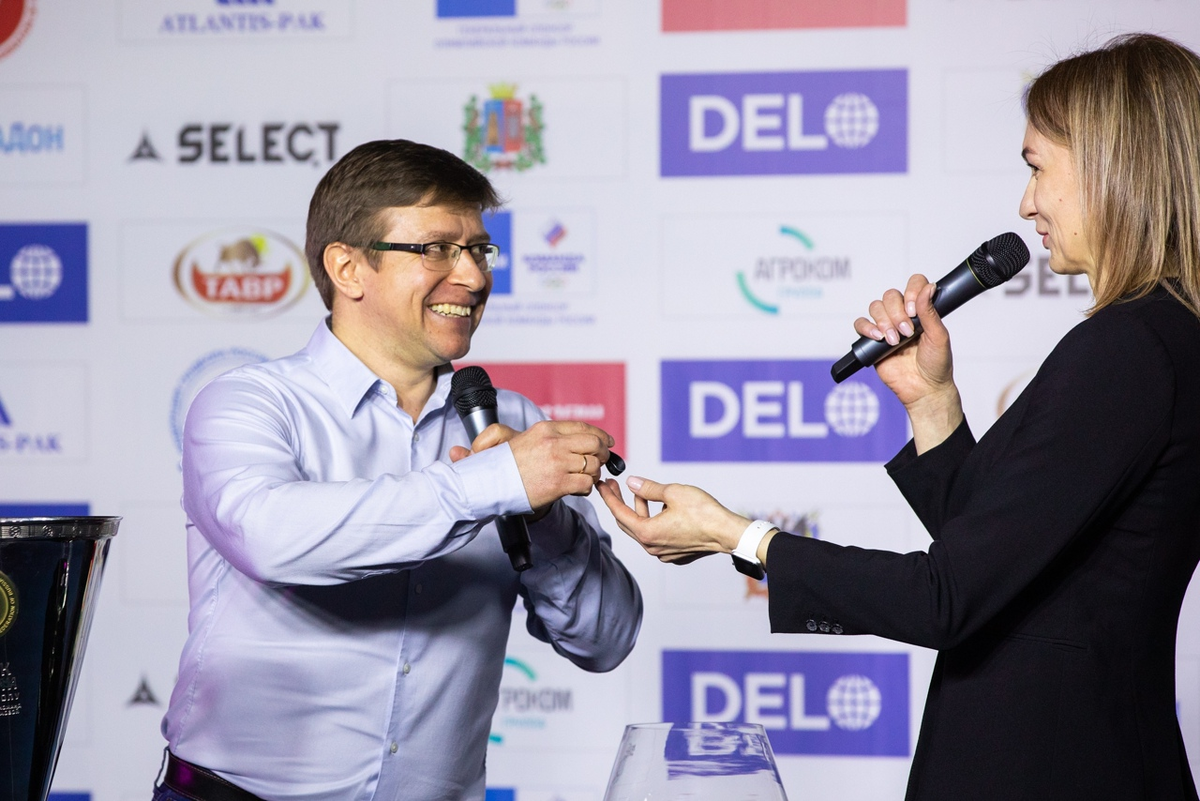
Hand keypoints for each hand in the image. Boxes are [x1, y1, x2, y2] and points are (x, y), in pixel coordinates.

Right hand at [461, 420, 611, 511]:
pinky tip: (580, 488)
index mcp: (545, 429)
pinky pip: (586, 483)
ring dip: (594, 472)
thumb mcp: (507, 437)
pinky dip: (588, 487)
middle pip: (595, 443)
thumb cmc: (499, 464)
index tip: (607, 441)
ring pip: (593, 465)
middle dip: (602, 452)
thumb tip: (544, 435)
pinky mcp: (559, 484)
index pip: (583, 427)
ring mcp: (558, 464)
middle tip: (600, 460)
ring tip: (586, 476)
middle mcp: (554, 443)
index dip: (600, 435)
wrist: (489, 485)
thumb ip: (526, 431)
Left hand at [597, 476, 748, 563]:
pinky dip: (652, 521)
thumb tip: (632, 483)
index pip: (619, 513)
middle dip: (619, 503)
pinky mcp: (675, 554)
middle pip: (627, 523)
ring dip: (639, 510)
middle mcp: (652, 547)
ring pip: (642, 529)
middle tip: (615, 486)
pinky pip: (656, 536)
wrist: (728, 533)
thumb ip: (648, 488)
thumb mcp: (673, 492)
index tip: (601, 485)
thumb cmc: (704, 513)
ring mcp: (663, 553)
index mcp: (647, 533)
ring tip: (643, 492)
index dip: (608, 497)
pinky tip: (660, 508)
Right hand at [854, 275, 962, 451]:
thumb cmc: (936, 365)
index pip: (913, 285)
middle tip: (907, 332)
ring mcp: (887, 327)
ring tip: (894, 340)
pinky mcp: (872, 341)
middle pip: (890, 296)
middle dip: (897, 313)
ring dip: (884, 322)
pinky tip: (878, 338)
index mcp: (921, 311)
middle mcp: (903, 315)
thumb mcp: (939, 336)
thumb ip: (930, 312)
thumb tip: (928, 288)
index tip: (914, 310)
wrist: (923, 389)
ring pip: (875, 307)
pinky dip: (866, 328)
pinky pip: (860, 324)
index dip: (911, 292)